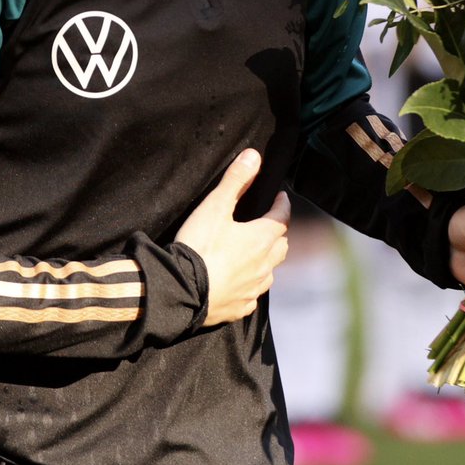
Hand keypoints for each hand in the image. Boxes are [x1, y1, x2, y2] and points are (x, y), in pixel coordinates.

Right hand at [175, 149, 290, 326]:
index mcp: (261, 239)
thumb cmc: (200, 246)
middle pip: (281, 246)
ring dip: (267, 260)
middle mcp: (264, 266)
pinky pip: (252, 296)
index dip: (282, 204)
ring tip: (256, 253)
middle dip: (278, 232)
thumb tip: (254, 156)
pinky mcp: (239, 307)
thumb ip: (236, 180)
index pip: (282, 217)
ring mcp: (253, 289)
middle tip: (269, 222)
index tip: (280, 196)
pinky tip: (241, 283)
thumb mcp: (215, 206)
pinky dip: (250, 286)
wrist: (181, 291)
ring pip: (269, 272)